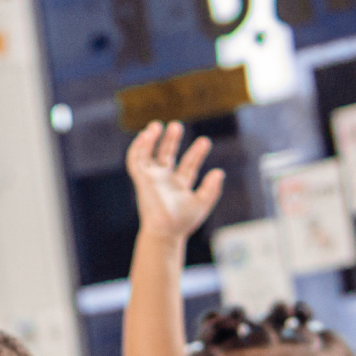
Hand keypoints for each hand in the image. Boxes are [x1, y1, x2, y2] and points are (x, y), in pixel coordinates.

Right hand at [126, 120, 223, 243]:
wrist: (165, 231)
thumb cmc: (183, 222)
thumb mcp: (202, 203)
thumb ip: (212, 188)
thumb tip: (220, 172)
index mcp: (179, 186)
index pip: (188, 165)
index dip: (196, 153)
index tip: (205, 141)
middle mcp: (164, 181)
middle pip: (166, 155)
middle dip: (171, 140)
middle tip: (176, 125)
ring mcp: (152, 179)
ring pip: (148, 155)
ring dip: (151, 140)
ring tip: (156, 125)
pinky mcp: (142, 179)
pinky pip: (136, 160)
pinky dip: (138, 147)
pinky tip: (145, 135)